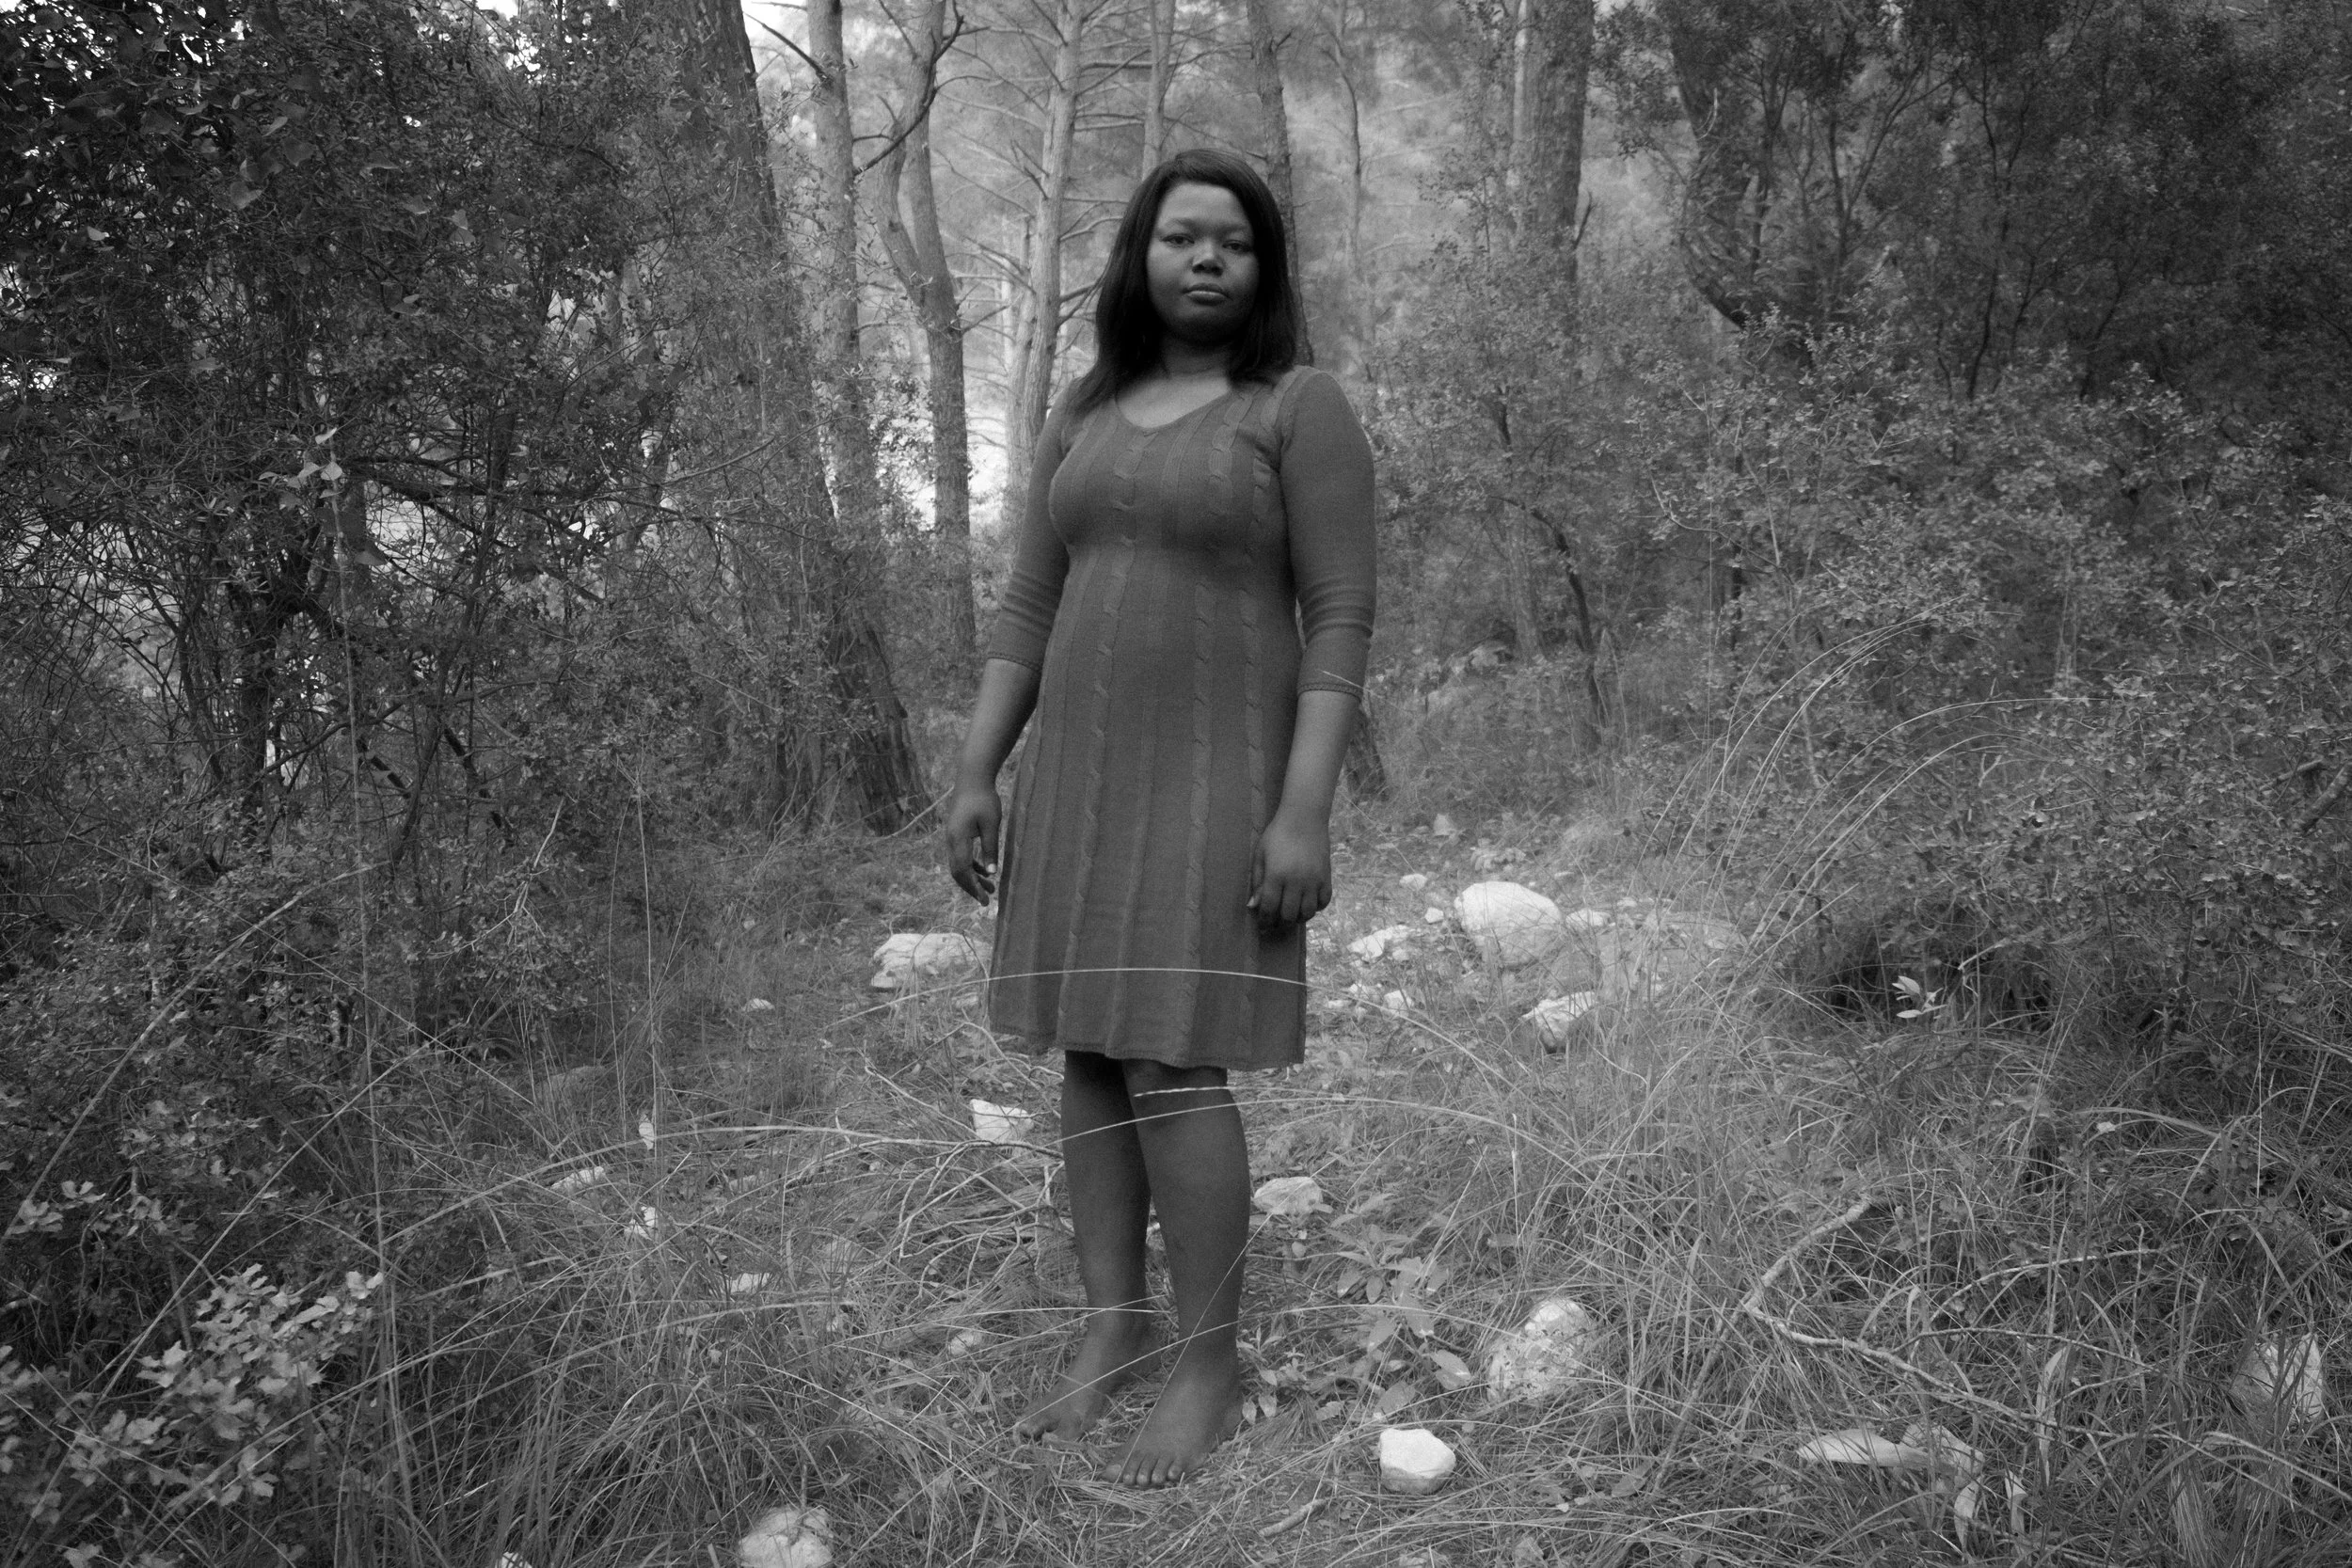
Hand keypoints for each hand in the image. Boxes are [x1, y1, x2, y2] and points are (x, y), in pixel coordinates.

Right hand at [943, 783, 1002, 903]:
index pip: (963, 871)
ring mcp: (951, 836)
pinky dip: (971, 865)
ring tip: (990, 888)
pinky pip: (961, 855)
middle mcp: (951, 840)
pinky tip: (985, 871)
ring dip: (973, 877)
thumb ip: (990, 849)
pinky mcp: (956, 832)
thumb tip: (992, 873)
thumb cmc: (984, 799)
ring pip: (959, 864)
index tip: (985, 901)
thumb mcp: (992, 825)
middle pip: (957, 872)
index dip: (973, 888)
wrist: (972, 778)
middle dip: (971, 887)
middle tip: (986, 901)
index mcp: (958, 839)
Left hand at [1249, 809, 1331, 930]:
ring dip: (1298, 918)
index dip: (1265, 920)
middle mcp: (1297, 881)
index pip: (1270, 908)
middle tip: (1276, 922)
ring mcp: (1314, 880)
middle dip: (1280, 923)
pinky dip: (1316, 908)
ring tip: (1292, 915)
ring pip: (1308, 912)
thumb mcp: (1260, 855)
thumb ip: (1257, 881)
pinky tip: (1308, 904)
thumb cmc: (1277, 835)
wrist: (1304, 818)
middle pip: (1289, 915)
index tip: (1262, 925)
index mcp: (1277, 875)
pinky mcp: (1327, 877)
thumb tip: (1253, 906)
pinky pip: (1324, 902)